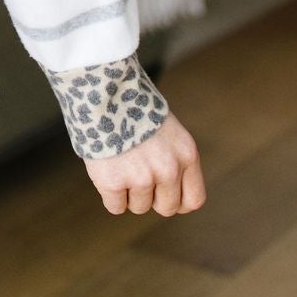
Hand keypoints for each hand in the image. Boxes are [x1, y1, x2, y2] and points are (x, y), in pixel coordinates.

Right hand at [83, 111, 205, 215]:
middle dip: (151, 197)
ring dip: (128, 191)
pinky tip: (106, 168)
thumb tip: (164, 193)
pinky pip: (115, 206)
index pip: (193, 200)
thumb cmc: (132, 106)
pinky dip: (109, 193)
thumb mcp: (167, 130)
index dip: (177, 201)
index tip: (163, 193)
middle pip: (166, 207)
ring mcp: (141, 177)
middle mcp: (168, 169)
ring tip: (119, 161)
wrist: (102, 88)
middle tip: (136, 173)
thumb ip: (172, 159)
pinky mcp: (114, 181)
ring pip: (138, 207)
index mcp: (186, 154)